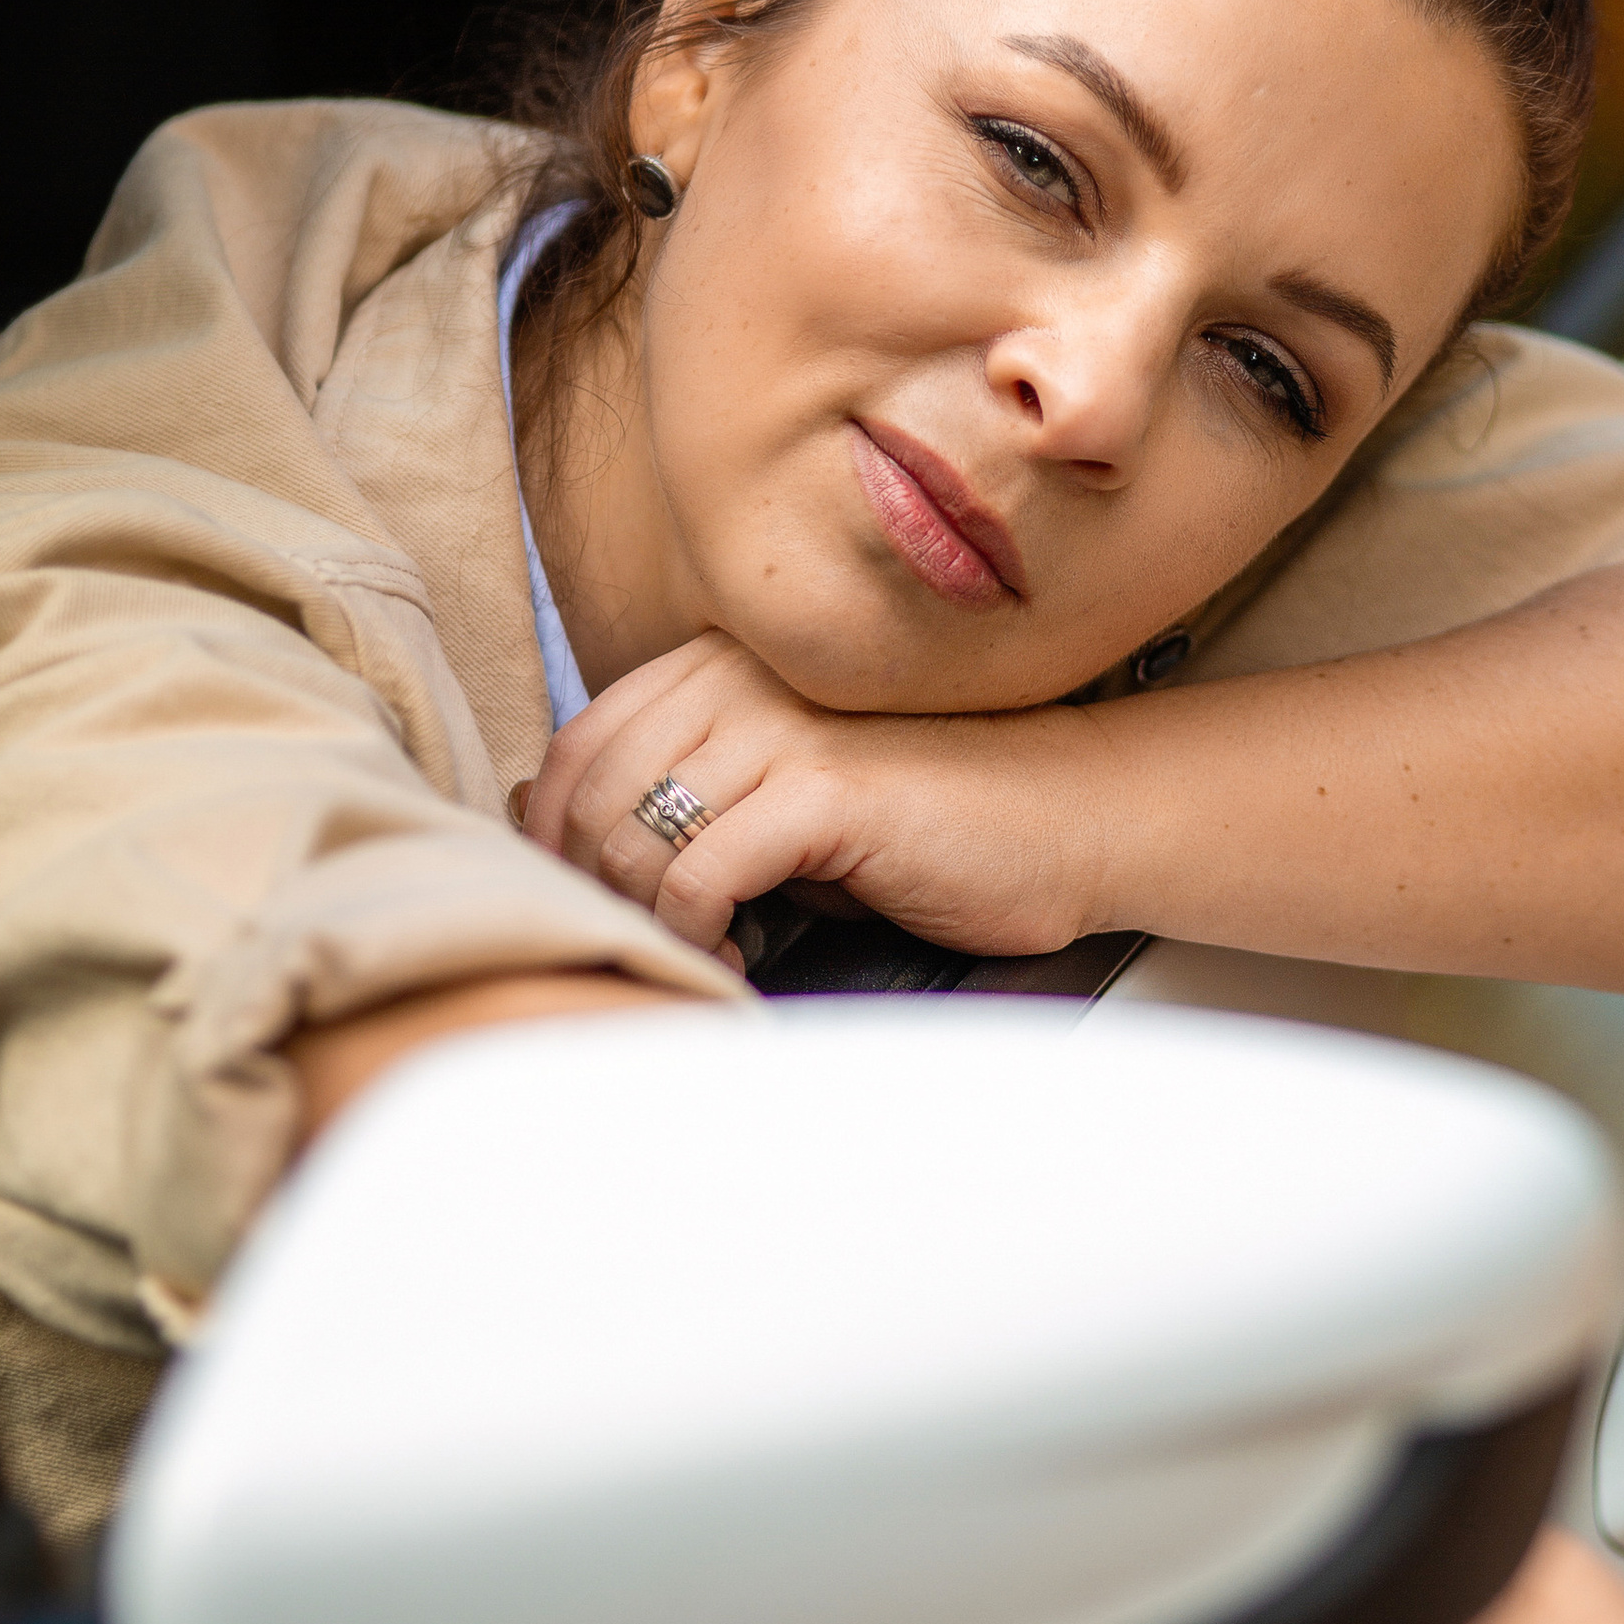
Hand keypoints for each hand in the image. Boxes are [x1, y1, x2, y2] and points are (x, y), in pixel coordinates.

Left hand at [521, 632, 1105, 965]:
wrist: (1068, 818)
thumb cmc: (929, 817)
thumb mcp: (789, 793)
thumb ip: (696, 796)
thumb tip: (582, 847)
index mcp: (725, 663)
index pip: (581, 741)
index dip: (556, 832)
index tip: (588, 900)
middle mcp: (742, 677)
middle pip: (592, 793)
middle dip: (598, 887)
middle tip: (641, 942)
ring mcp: (782, 726)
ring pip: (634, 835)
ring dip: (649, 917)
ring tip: (696, 952)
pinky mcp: (824, 789)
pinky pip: (701, 874)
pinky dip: (701, 935)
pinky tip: (738, 959)